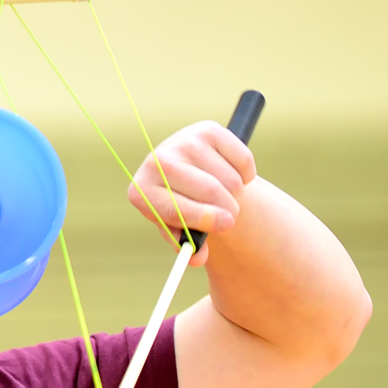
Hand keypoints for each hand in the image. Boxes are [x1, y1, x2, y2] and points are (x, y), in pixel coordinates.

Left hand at [127, 120, 256, 265]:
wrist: (187, 173)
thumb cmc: (181, 208)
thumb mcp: (180, 229)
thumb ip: (188, 246)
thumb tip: (196, 258)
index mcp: (142, 191)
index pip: (173, 207)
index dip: (202, 218)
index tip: (226, 225)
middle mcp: (157, 161)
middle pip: (209, 190)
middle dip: (228, 209)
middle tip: (231, 220)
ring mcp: (182, 142)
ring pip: (228, 177)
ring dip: (236, 195)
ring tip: (226, 199)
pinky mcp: (206, 130)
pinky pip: (241, 158)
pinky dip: (245, 174)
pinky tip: (231, 176)